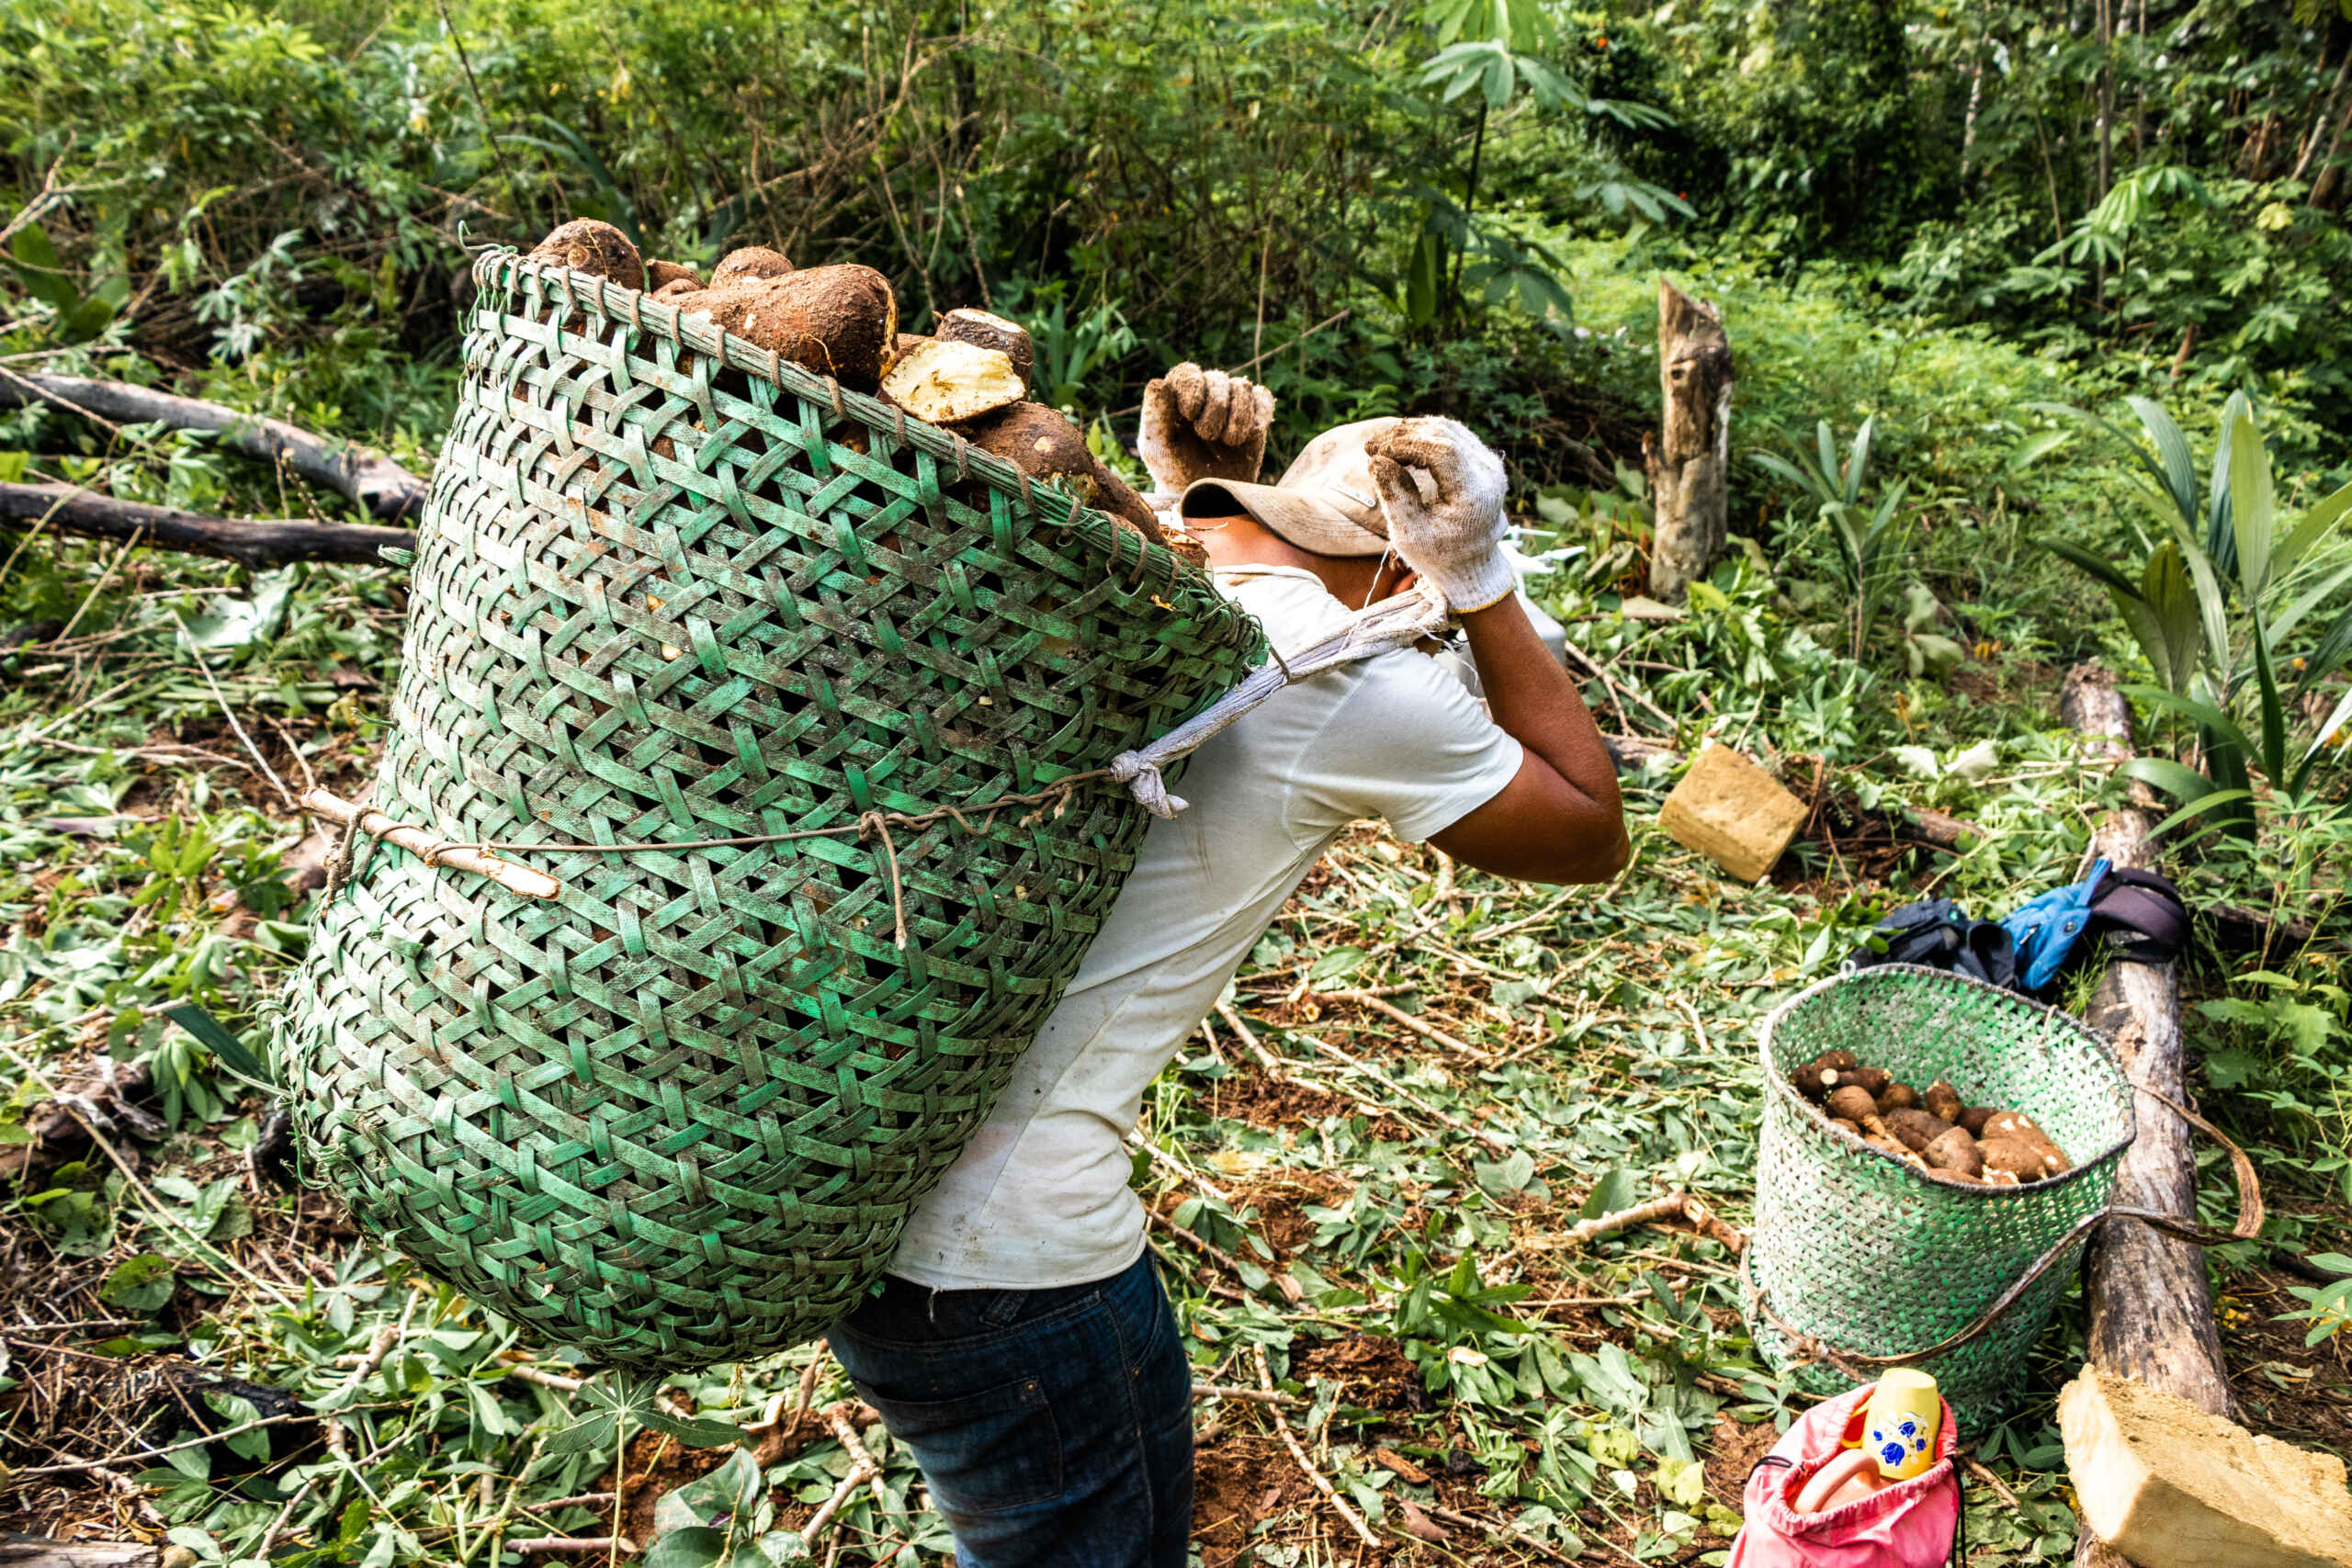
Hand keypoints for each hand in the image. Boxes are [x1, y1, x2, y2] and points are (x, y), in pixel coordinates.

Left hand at [1138, 362, 1275, 492]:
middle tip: (1208, 436)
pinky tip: (1250, 434)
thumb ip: (1154, 416)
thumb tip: (1158, 383)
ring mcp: (1232, 404)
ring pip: (1241, 387)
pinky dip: (1259, 414)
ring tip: (1229, 442)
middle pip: (1217, 379)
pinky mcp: (1255, 416)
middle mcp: (1205, 395)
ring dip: (1237, 415)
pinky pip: (1263, 399)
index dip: (1192, 387)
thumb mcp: (1157, 448)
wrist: (1207, 498)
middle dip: (1215, 408)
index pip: (1187, 373)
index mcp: (1178, 396)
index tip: (1190, 414)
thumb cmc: (1175, 471)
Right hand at [1365, 417, 1514, 613]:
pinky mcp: (1484, 461)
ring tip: (1381, 445)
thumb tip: (1377, 460)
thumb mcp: (1410, 534)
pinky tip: (1400, 446)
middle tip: (1370, 447)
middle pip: (1444, 435)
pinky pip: (1453, 436)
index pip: (1442, 450)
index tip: (1374, 452)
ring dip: (1412, 432)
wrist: (1471, 565)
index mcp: (1475, 494)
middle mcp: (1489, 474)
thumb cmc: (1438, 554)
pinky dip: (1425, 436)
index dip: (1405, 445)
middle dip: (1404, 436)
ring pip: (1448, 430)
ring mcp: (1490, 465)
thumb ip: (1395, 496)